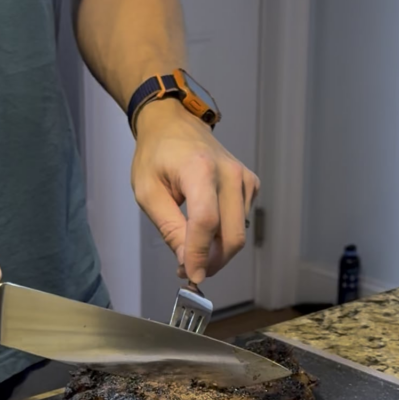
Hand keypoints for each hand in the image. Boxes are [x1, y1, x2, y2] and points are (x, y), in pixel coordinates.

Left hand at [131, 99, 258, 283]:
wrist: (173, 123)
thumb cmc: (156, 155)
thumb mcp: (148, 192)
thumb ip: (169, 228)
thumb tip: (187, 262)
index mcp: (200, 169)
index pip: (206, 222)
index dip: (199, 254)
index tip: (192, 276)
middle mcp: (229, 173)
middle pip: (231, 235)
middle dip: (211, 261)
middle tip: (188, 270)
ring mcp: (244, 178)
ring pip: (238, 234)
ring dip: (216, 251)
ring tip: (190, 249)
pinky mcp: (250, 184)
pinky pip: (241, 222)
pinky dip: (224, 235)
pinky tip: (205, 231)